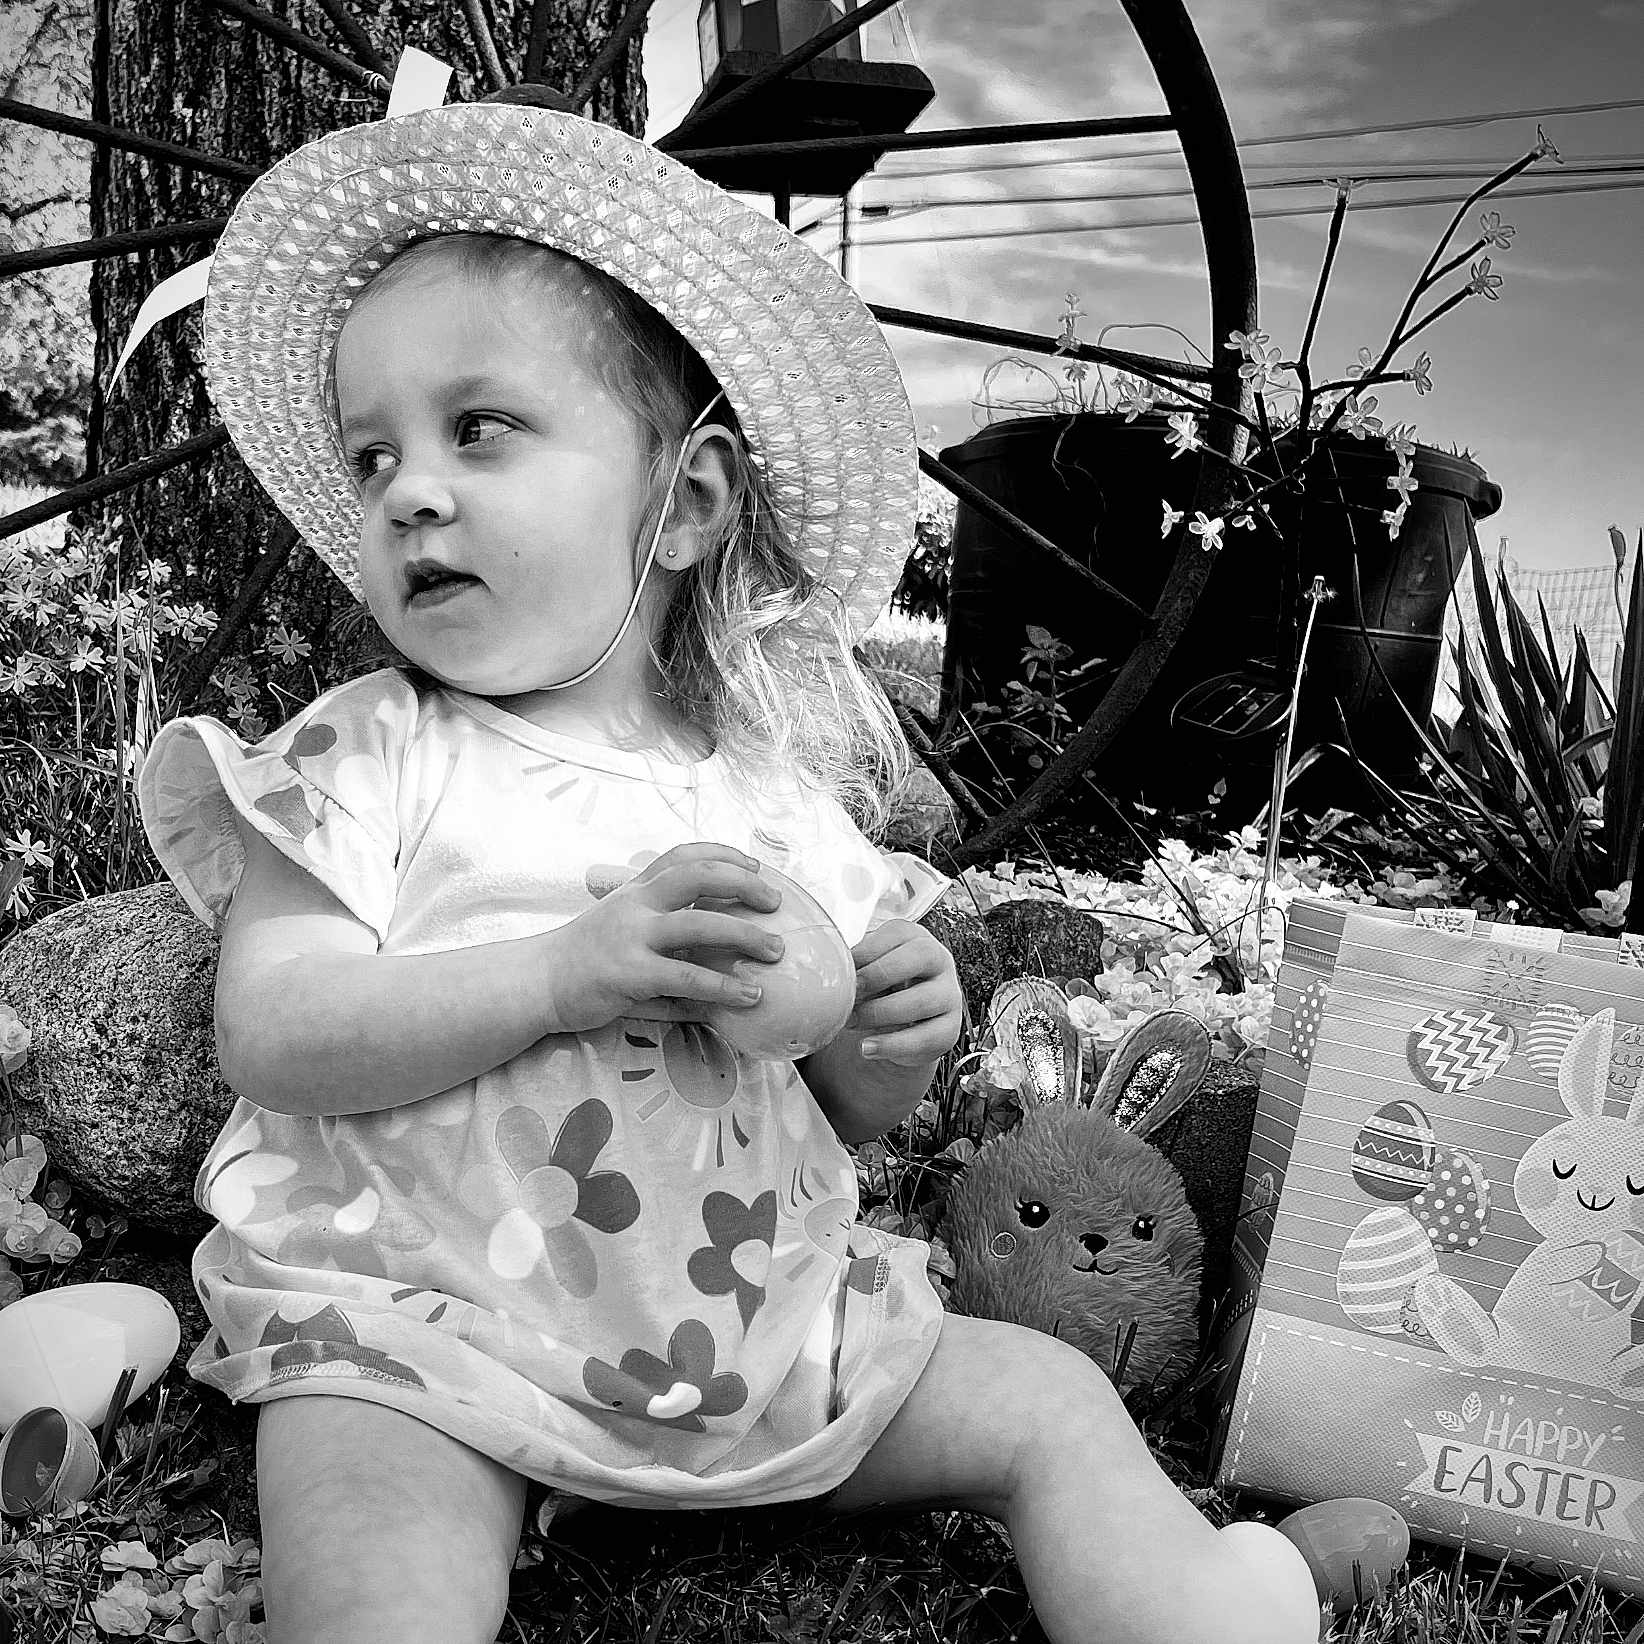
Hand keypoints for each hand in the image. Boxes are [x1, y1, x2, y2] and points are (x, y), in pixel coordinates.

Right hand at [541, 842, 782, 1034]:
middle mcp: (636, 904)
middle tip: (775, 902)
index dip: (723, 853)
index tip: (754, 865)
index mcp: (635, 889)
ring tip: (776, 951)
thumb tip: (712, 943)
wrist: (535, 982)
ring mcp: (632, 937)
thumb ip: (660, 924)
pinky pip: (687, 978)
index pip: (683, 855)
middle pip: (698, 876)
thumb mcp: (619, 924)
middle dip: (744, 884)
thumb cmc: (582, 957)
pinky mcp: (630, 974)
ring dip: (745, 936)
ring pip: (700, 925)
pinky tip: (748, 996)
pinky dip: (723, 986)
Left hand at [846, 919, 962, 1066]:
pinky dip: (893, 1045)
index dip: (869, 952)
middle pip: (921, 957)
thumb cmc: (880, 988)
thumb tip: (827, 970)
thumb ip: (854, 966)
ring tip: (852, 1022)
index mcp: (915, 939)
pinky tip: (868, 1047)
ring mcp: (949, 995)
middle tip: (851, 994)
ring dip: (880, 1013)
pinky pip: (926, 1037)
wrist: (900, 1026)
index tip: (844, 970)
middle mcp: (940, 961)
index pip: (899, 934)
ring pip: (923, 1000)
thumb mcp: (868, 969)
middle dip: (880, 975)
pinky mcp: (950, 1029)